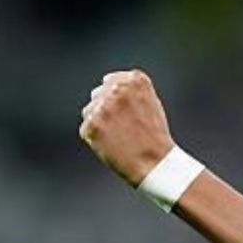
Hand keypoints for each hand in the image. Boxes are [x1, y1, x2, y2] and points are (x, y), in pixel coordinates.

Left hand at [79, 69, 175, 186]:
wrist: (154, 162)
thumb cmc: (155, 135)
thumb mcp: (151, 103)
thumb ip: (130, 90)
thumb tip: (106, 84)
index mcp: (135, 80)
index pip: (112, 80)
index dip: (117, 98)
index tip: (126, 112)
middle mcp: (117, 89)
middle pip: (99, 93)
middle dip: (106, 108)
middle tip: (123, 127)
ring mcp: (102, 107)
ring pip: (90, 110)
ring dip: (99, 121)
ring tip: (119, 136)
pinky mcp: (91, 126)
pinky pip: (86, 129)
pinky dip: (96, 138)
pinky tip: (112, 145)